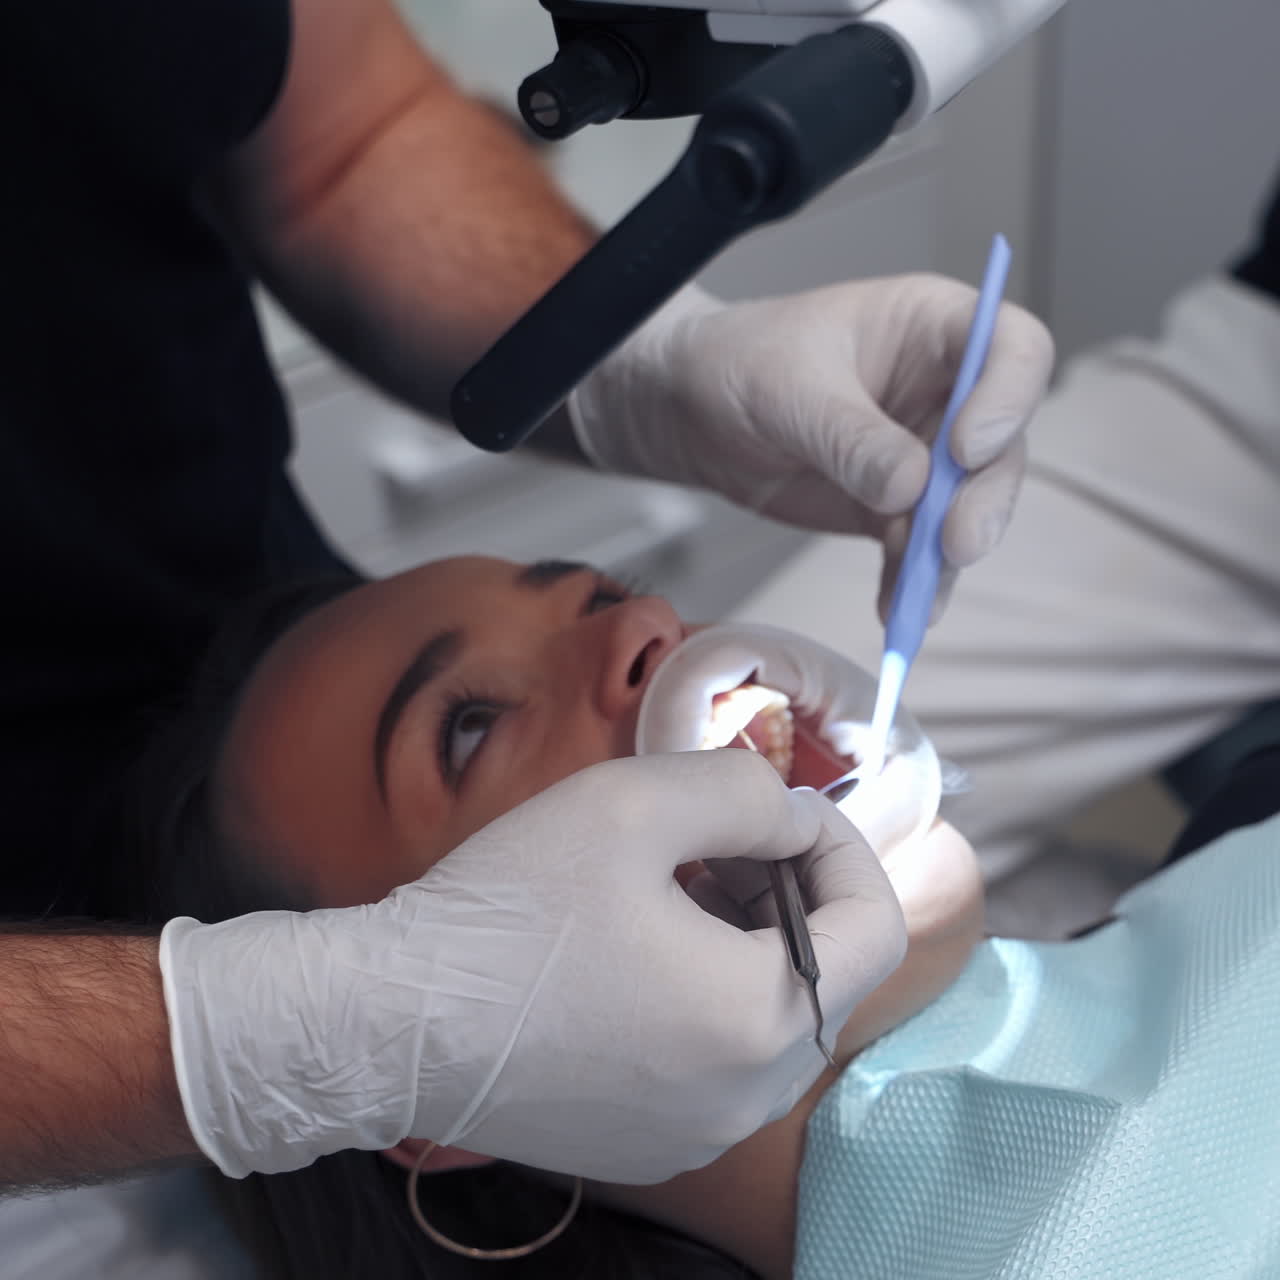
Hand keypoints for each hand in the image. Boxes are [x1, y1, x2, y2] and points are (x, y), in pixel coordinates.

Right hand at [158, 750, 903, 1183]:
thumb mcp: (638, 804)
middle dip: (790, 890)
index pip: (877, 927)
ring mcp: (696, 1134)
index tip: (785, 810)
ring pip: (772, 1021)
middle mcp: (747, 1099)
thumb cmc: (511, 909)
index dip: (844, 849)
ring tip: (677, 887)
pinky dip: (708, 999)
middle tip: (720, 840)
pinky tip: (637, 955)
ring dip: (749, 943)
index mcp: (764, 1020)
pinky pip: (718, 1064)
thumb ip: (749, 792)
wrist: (389, 1023)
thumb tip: (799, 817)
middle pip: (826, 974)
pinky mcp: (646, 1146)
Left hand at [569, 277, 1053, 617]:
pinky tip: (897, 612)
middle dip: (983, 499)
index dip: (1008, 398)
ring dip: (949, 555)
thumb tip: (910, 490)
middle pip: (1002, 444)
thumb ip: (849, 436)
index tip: (966, 448)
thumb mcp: (789, 389)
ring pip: (968, 506)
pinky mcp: (896, 508)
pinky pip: (920, 550)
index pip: (1014, 347)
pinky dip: (912, 583)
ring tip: (918, 598)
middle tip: (955, 544)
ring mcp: (924, 453)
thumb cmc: (740, 362)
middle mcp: (945, 390)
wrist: (690, 410)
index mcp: (933, 326)